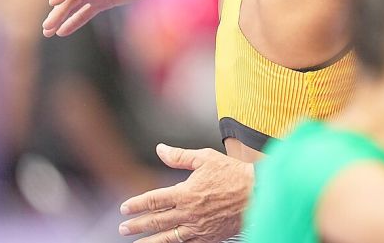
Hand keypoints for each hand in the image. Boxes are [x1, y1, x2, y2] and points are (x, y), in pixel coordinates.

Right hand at [42, 0, 167, 36]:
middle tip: (45, 27)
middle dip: (57, 13)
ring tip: (47, 32)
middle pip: (70, 0)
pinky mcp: (103, 1)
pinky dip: (74, 22)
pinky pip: (85, 13)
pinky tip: (62, 32)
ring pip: (73, 8)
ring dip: (61, 19)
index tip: (52, 2)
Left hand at [119, 144, 253, 242]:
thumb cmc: (234, 174)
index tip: (125, 208)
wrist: (259, 193)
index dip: (136, 204)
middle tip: (124, 229)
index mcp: (185, 192)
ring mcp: (198, 227)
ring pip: (168, 237)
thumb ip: (180, 156)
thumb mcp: (206, 158)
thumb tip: (160, 149)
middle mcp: (188, 212)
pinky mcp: (209, 236)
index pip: (153, 200)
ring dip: (150, 241)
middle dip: (137, 225)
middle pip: (156, 221)